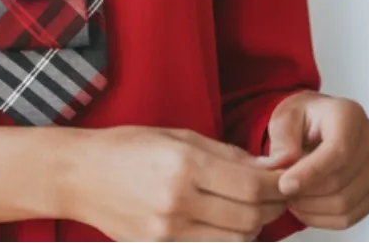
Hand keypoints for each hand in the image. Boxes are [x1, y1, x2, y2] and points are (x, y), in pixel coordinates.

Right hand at [64, 125, 287, 240]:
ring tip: (255, 207)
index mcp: (184, 164)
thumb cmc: (126, 146)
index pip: (251, 186)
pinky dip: (227, 236)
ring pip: (235, 238)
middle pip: (249, 217)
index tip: (289, 177)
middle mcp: (179, 200)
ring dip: (254, 225)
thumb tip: (266, 168)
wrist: (79, 174)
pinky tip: (227, 219)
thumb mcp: (177, 135)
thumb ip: (223, 153)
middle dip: (273, 207)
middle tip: (279, 193)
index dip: (278, 185)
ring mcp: (169, 229)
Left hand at [264, 91, 368, 230]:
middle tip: (280, 192)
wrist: (319, 123)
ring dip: (312, 208)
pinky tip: (306, 207)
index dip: (310, 173)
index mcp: (350, 115)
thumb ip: (283, 140)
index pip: (337, 151)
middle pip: (340, 181)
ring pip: (346, 203)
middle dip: (306, 192)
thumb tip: (283, 166)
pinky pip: (351, 216)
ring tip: (290, 198)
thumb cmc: (302, 117)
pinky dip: (324, 219)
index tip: (284, 185)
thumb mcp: (284, 117)